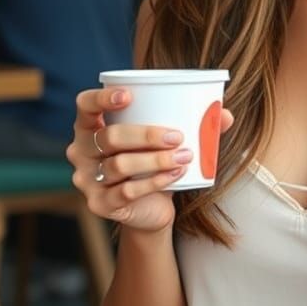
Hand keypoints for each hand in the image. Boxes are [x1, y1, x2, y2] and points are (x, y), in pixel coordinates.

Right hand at [67, 87, 234, 234]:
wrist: (151, 209)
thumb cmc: (154, 164)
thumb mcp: (166, 142)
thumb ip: (194, 124)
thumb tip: (225, 114)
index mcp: (91, 127)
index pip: (85, 105)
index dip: (102, 98)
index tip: (130, 96)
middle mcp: (80, 152)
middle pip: (109, 137)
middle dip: (146, 134)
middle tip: (178, 136)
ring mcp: (87, 180)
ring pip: (121, 165)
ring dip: (156, 159)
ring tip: (184, 156)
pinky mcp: (100, 204)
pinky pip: (128, 191)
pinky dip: (155, 181)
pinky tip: (176, 174)